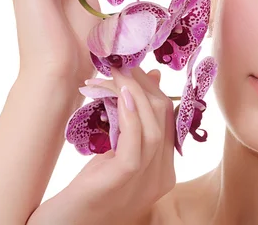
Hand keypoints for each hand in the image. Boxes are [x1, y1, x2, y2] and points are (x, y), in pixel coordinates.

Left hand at [28, 68, 176, 224]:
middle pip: (166, 119)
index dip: (156, 90)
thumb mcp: (115, 156)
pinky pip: (136, 144)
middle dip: (146, 86)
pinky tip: (120, 95)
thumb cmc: (86, 194)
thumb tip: (147, 81)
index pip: (171, 121)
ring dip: (135, 93)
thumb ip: (133, 128)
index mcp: (164, 172)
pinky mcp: (123, 181)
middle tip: (124, 64)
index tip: (137, 69)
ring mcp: (146, 182)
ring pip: (155, 128)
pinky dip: (130, 116)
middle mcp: (162, 178)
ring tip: (116, 72)